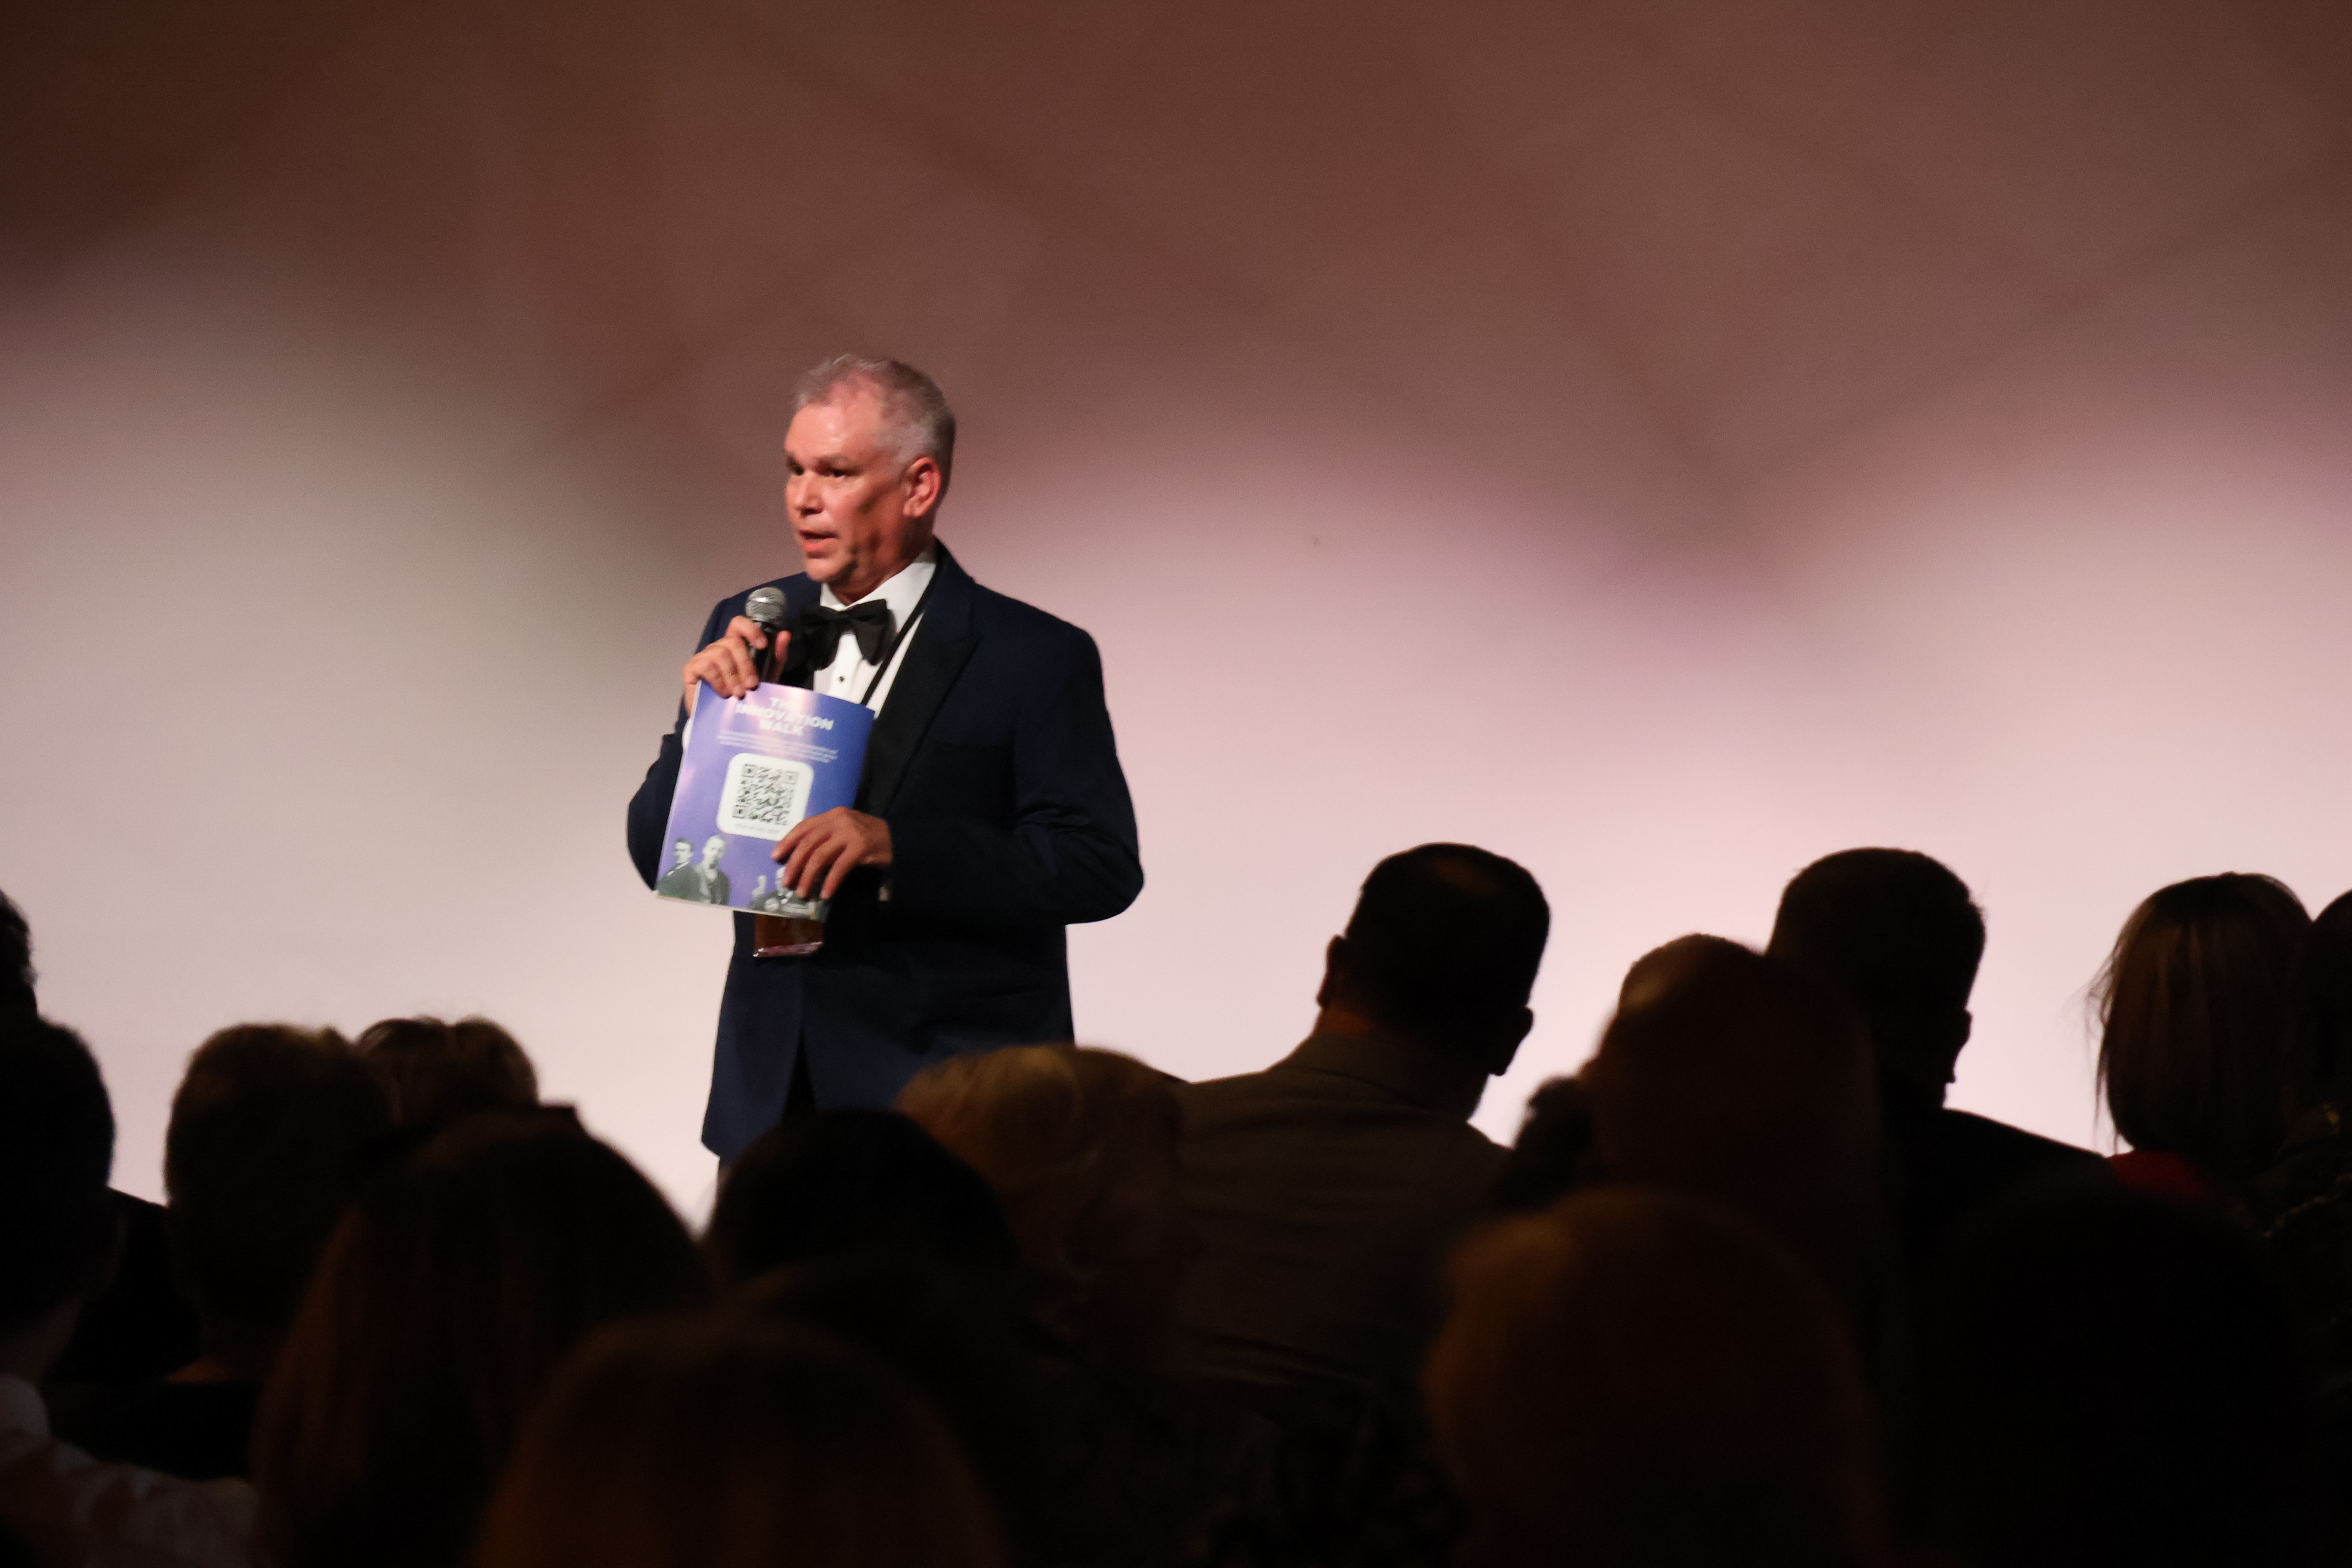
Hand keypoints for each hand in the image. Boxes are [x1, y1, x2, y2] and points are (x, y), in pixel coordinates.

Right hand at [682, 616, 788, 712]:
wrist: (722, 721)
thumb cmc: (744, 696)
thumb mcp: (765, 678)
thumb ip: (775, 657)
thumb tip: (785, 635)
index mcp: (735, 645)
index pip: (738, 624)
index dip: (750, 629)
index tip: (762, 645)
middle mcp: (718, 647)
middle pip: (732, 642)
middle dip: (745, 664)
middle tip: (752, 685)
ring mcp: (703, 656)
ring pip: (720, 654)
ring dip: (732, 675)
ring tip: (738, 694)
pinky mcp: (691, 669)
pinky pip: (706, 666)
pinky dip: (718, 680)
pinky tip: (724, 694)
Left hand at [772, 808, 891, 900]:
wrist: (900, 839)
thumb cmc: (869, 838)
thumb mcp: (845, 831)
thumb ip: (826, 838)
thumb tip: (801, 858)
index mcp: (832, 815)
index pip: (803, 826)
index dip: (787, 841)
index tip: (776, 856)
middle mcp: (839, 821)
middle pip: (808, 843)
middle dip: (795, 864)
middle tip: (787, 882)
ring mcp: (851, 833)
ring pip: (820, 856)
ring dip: (809, 877)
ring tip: (803, 892)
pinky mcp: (861, 848)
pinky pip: (840, 867)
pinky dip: (830, 882)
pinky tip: (826, 894)